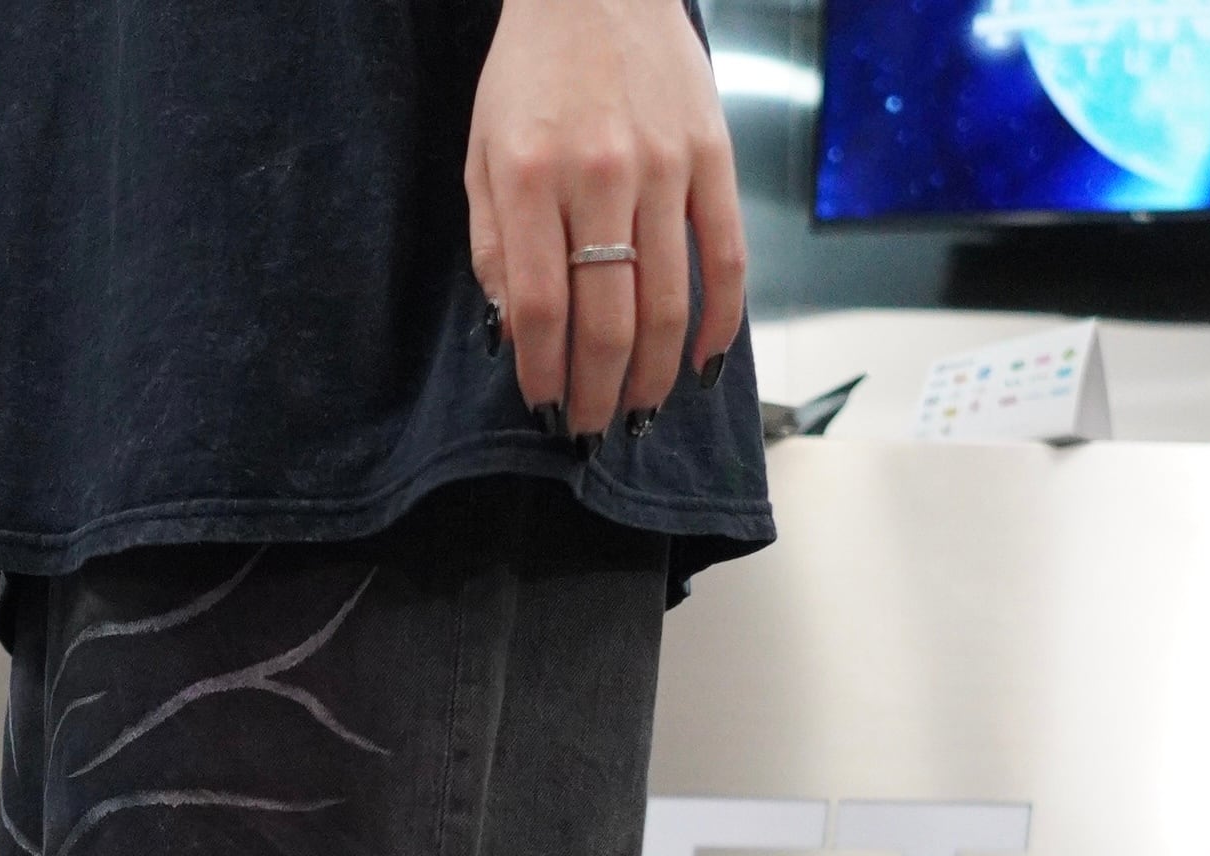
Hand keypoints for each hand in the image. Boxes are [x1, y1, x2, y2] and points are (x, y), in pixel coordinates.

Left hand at [465, 0, 747, 434]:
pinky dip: (719, 323)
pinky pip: (726, 258)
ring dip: (654, 376)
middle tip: (590, 429)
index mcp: (531, 177)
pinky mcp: (713, 157)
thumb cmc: (531, 73)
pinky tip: (703, 365)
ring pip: (667, 304)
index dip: (544, 373)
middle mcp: (600, 176)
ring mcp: (665, 168)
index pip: (541, 308)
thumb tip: (514, 334)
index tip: (544, 407)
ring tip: (639, 411)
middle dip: (597, 392)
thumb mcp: (483, 153)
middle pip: (607, 321)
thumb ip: (492, 245)